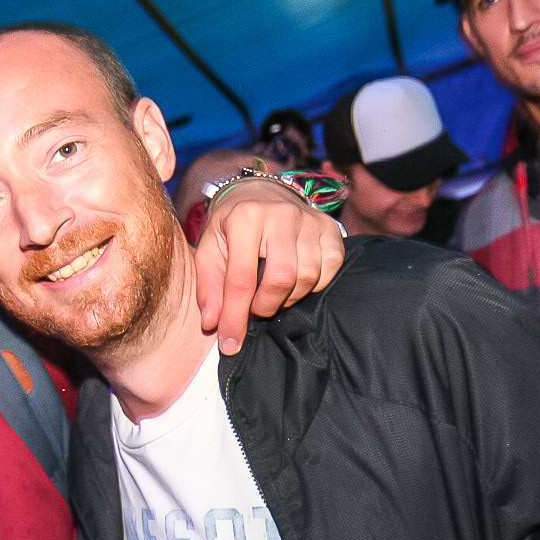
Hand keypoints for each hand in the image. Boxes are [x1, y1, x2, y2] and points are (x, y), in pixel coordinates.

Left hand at [193, 180, 344, 354]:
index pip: (241, 279)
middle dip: (266, 306)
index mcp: (244, 218)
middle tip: (256, 309)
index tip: (230, 345)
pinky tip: (296, 281)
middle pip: (282, 279)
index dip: (235, 317)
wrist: (261, 194)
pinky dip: (313, 284)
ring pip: (308, 277)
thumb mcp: (209, 250)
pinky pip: (330, 269)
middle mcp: (281, 215)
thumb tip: (213, 324)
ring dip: (289, 297)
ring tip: (273, 293)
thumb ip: (208, 288)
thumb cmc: (230, 228)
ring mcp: (310, 219)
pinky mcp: (331, 227)